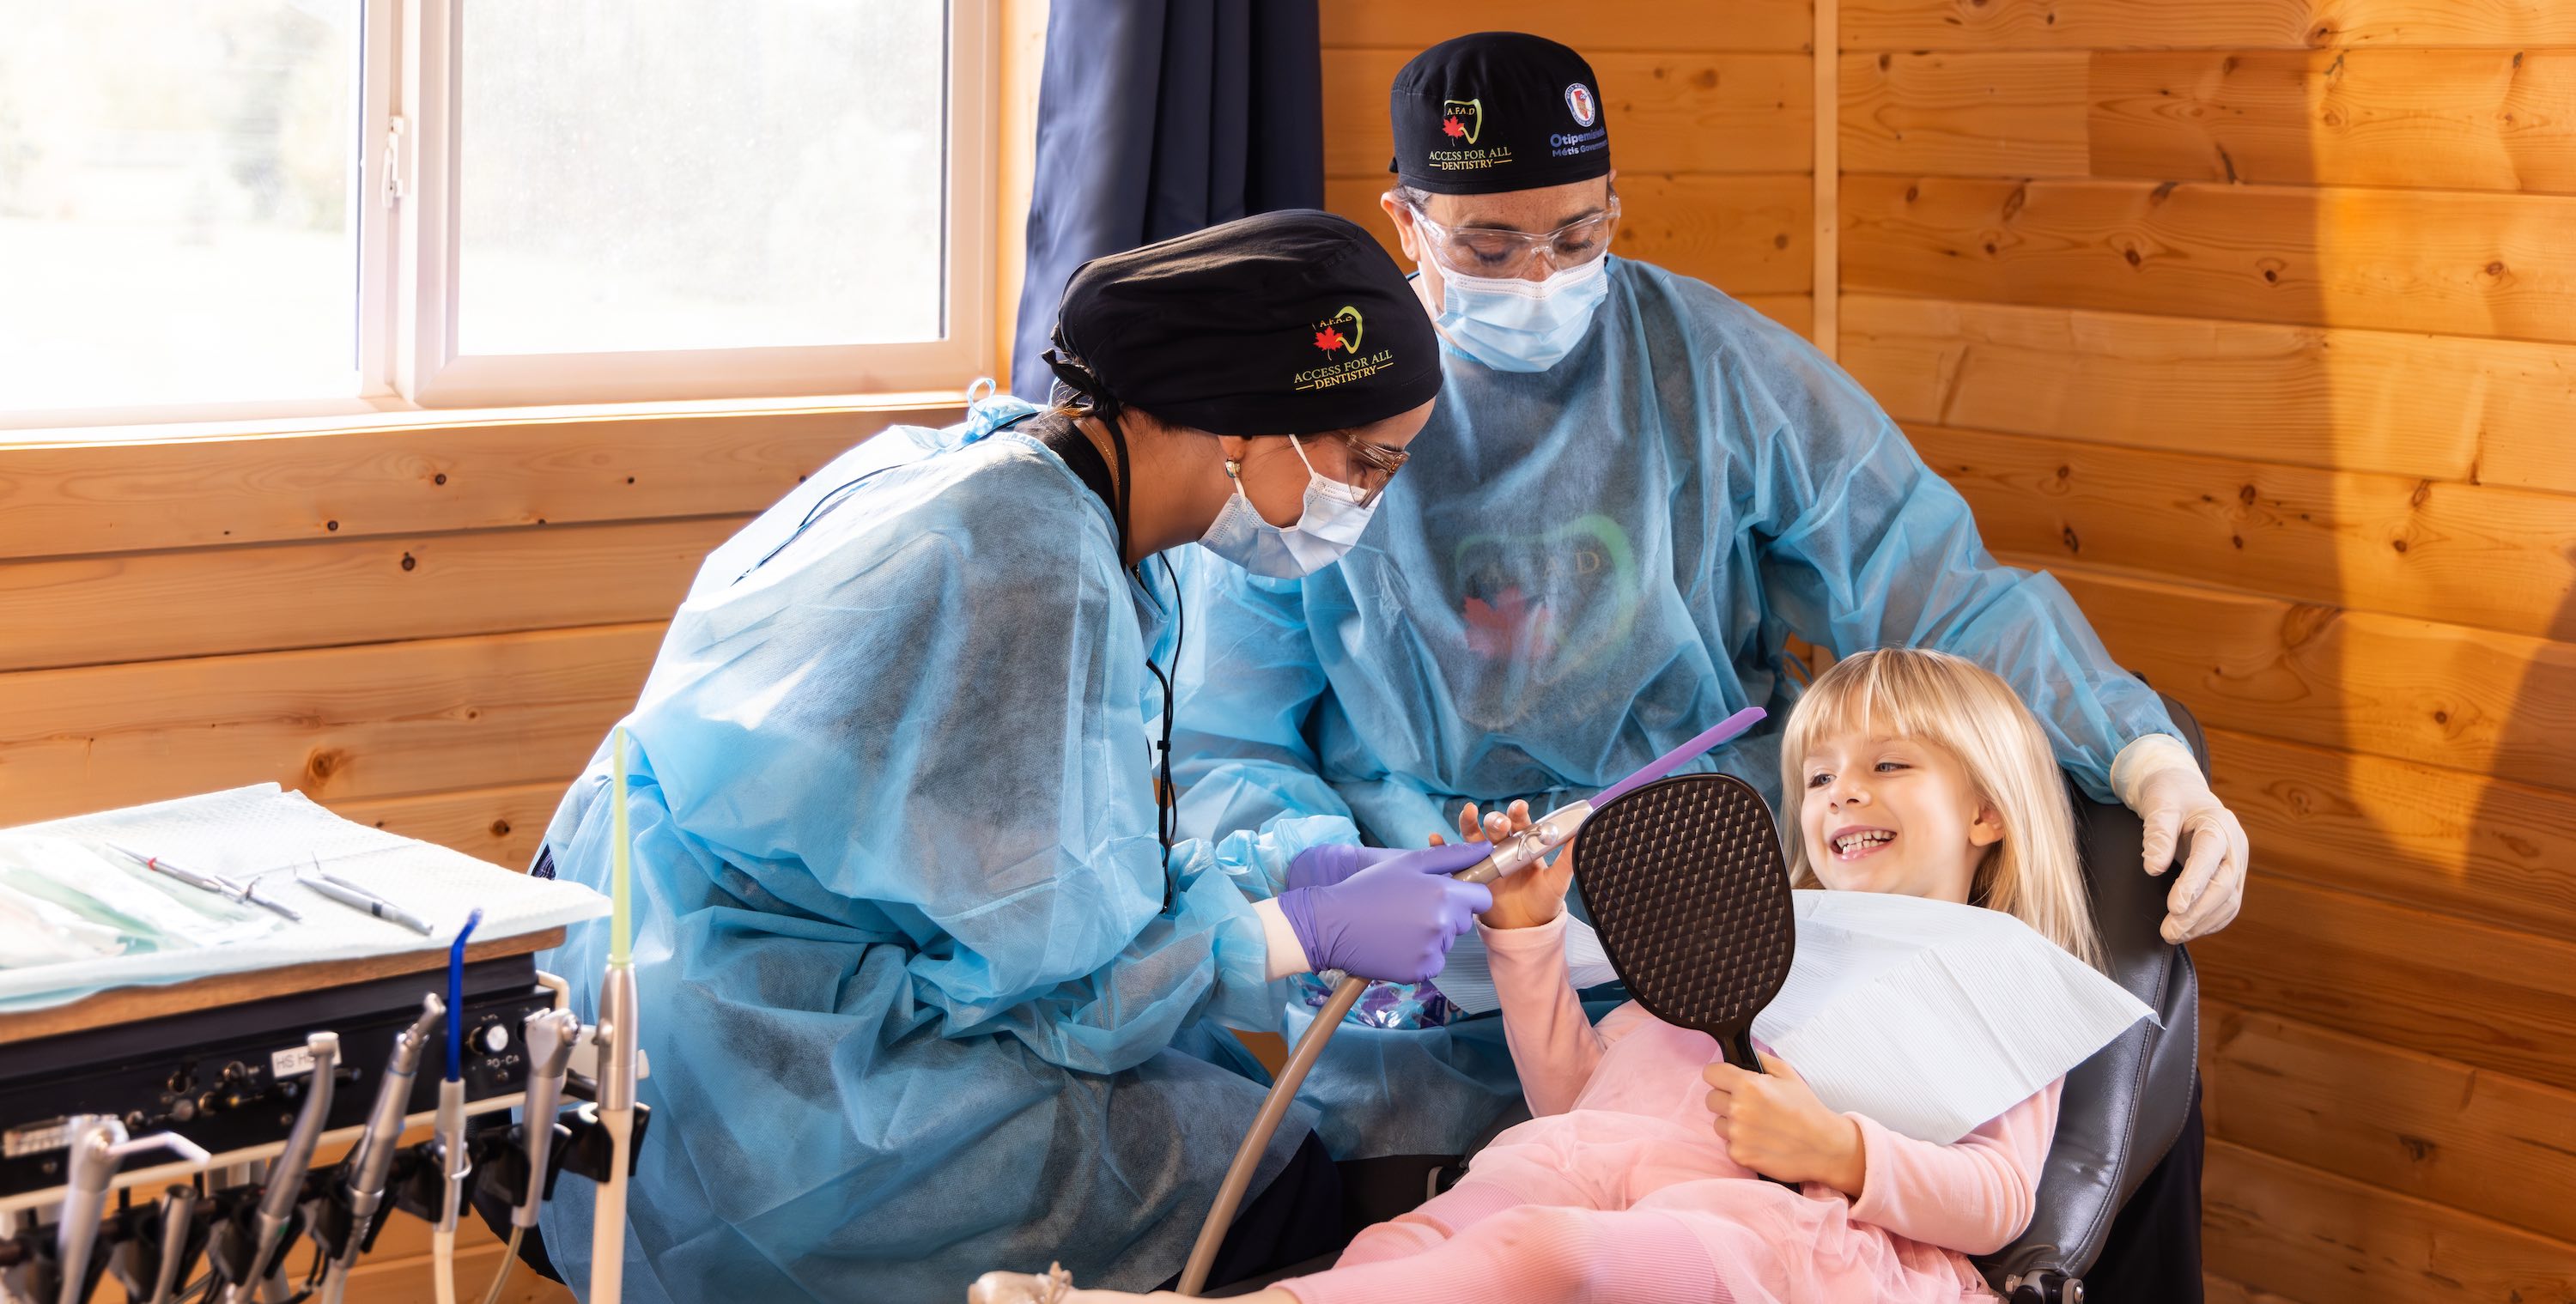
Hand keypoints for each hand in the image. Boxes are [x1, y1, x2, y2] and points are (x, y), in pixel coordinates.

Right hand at [1276, 842, 1491, 982]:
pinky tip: (1396, 944)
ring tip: (1399, 926)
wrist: (1332, 924)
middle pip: (1464, 922)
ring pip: (1448, 942)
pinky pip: (1434, 963)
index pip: (1482, 898)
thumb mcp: (1408, 863)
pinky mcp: (1421, 971)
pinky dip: (1420, 956)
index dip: (1467, 895)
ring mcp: (1432, 950)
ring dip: (1432, 936)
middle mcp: (1443, 923)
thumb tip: (1487, 847)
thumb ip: (1452, 855)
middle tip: (1412, 908)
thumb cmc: (1368, 889)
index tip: (1447, 895)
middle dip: (1447, 915)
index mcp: (1444, 893)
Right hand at [1435, 800, 1576, 929]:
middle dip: (1497, 820)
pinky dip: (1443, 848)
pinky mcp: (1471, 874)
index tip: (1519, 808)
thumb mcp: (1557, 883)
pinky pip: (1454, 858)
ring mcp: (1485, 860)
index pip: (1521, 823)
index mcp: (1524, 846)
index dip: (1519, 814)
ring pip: (1473, 836)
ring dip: (1469, 823)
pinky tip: (1436, 838)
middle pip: (1496, 827)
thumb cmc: (1542, 902)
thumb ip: (1567, 861)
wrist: (1524, 929)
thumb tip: (1582, 836)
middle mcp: (1503, 848)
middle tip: (1500, 824)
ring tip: (1468, 812)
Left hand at [1702, 1053, 1864, 1192]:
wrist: (1824, 1146)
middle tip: (1749, 1105)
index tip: (1730, 1081)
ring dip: (1731, 1123)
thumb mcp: (1787, 1074)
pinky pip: (1728, 1143)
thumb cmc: (1807, 1108)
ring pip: (1718, 1123)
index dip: (1721, 1076)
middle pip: (1711, 1099)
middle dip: (1726, 1099)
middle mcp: (1738, 1109)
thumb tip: (1741, 1053)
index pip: (1710, 1073)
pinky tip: (1760, 1140)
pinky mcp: (1739, 1155)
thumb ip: (1760, 1059)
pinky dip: (1740, 1142)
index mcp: (1747, 1085)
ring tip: (1757, 1124)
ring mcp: (1737, 1134)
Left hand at [2133, 764, 2248, 943]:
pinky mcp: (2232, 877)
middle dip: (2197, 912)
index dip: (2194, 884)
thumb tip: (2153, 868)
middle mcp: (2235, 846)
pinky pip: (2227, 905)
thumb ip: (2157, 834)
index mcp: (2219, 824)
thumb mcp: (2159, 805)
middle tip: (2169, 931)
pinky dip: (2210, 921)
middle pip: (2224, 885)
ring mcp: (2236, 864)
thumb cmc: (2170, 797)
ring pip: (2229, 901)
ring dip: (2202, 922)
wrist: (2183, 794)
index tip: (2175, 907)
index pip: (2210, 857)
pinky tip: (2189, 930)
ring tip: (2173, 935)